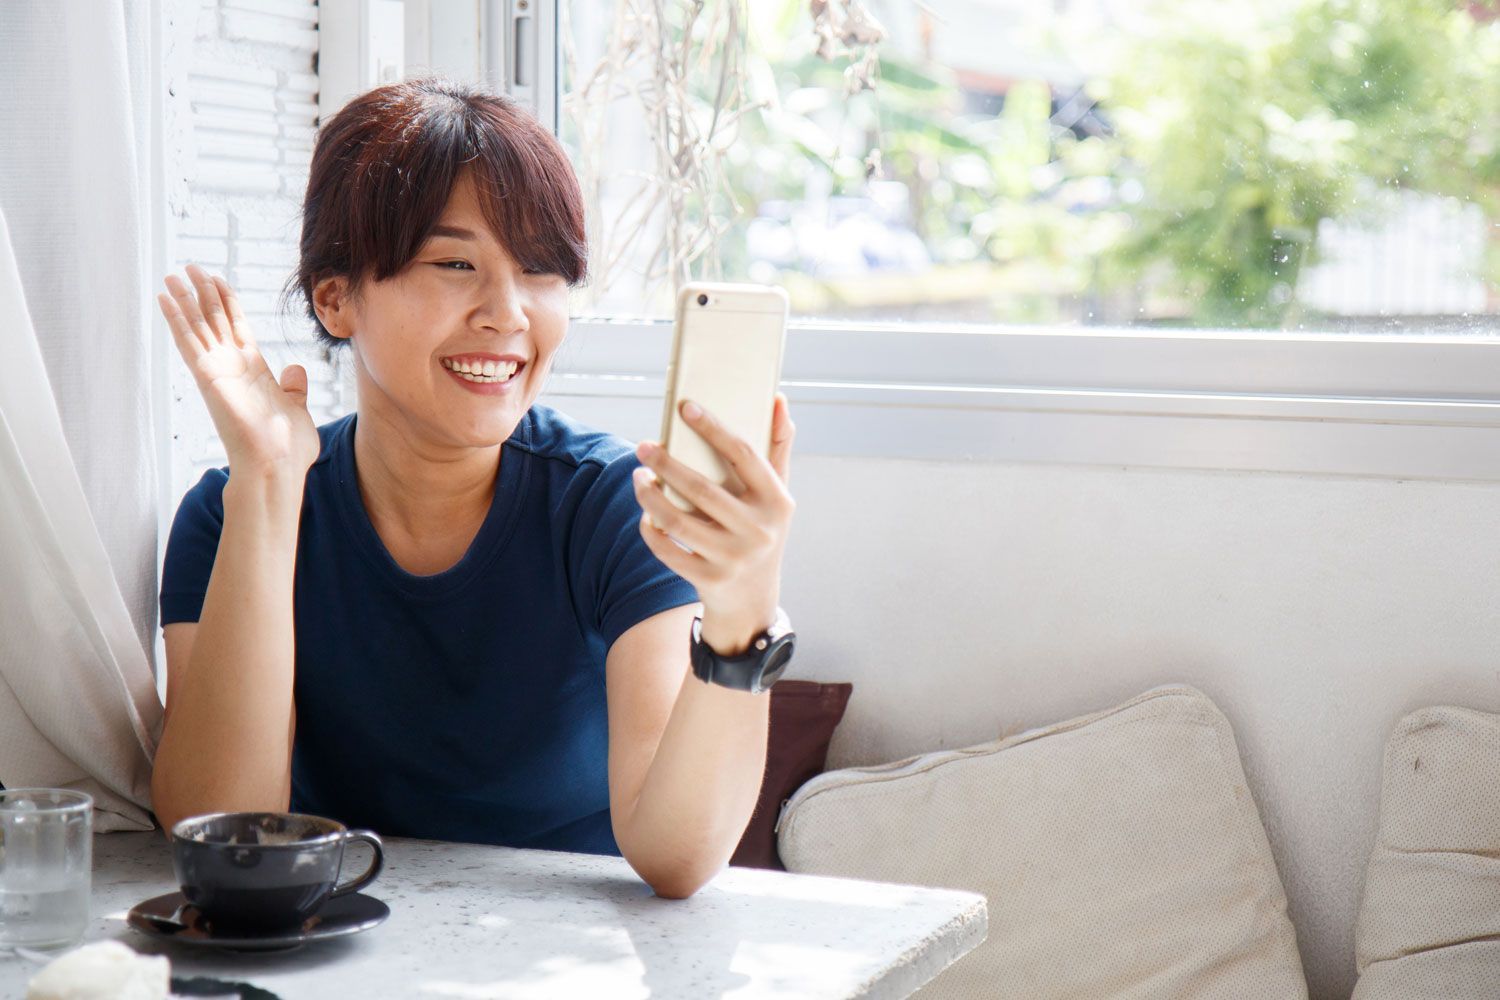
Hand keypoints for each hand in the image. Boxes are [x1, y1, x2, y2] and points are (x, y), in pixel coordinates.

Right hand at [156, 264, 319, 478]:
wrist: (277, 465)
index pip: (237, 326)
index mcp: (254, 370)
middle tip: (190, 267)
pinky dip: (176, 319)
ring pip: (198, 325)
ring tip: (174, 273)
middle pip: (215, 319)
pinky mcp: (207, 377)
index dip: (227, 302)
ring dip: (185, 299)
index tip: (218, 280)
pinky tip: (165, 299)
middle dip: (203, 292)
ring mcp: (218, 370)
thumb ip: (294, 387)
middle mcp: (233, 366)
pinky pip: (188, 342)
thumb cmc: (288, 446)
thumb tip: (296, 370)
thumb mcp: (298, 408)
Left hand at [633, 394, 796, 646]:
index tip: (685, 408)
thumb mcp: (777, 496)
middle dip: (666, 464)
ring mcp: (733, 558)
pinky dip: (650, 531)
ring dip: (650, 497)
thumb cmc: (761, 531)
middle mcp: (758, 531)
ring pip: (678, 521)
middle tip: (643, 445)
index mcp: (777, 502)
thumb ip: (777, 449)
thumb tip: (777, 399)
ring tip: (638, 477)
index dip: (714, 429)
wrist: (754, 600)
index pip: (744, 455)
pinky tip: (644, 514)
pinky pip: (667, 550)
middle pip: (702, 489)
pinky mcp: (708, 580)